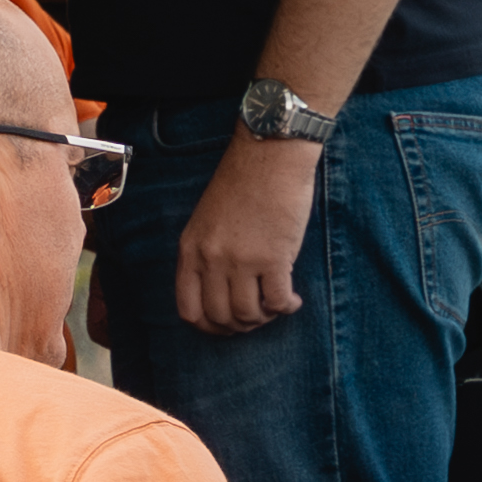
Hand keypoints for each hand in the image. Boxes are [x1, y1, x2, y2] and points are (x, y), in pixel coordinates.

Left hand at [173, 131, 318, 333]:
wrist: (270, 154)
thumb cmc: (242, 182)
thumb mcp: (206, 220)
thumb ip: (206, 254)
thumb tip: (221, 292)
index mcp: (190, 250)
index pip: (189, 310)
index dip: (209, 326)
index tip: (227, 324)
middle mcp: (212, 259)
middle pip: (220, 318)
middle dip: (240, 326)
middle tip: (257, 317)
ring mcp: (241, 261)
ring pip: (249, 315)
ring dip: (265, 318)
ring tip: (276, 306)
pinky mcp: (273, 258)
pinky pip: (277, 302)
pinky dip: (287, 307)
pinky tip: (293, 300)